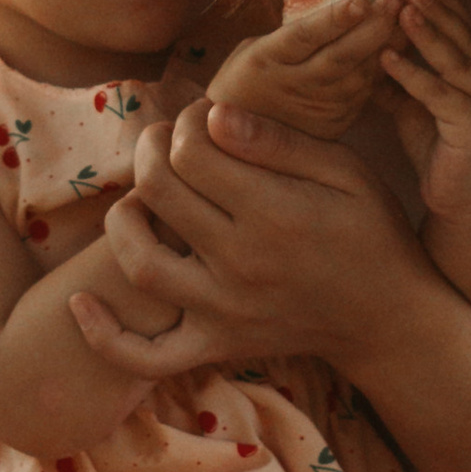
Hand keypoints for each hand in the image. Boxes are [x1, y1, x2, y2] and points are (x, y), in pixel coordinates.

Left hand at [68, 96, 429, 381]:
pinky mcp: (217, 345)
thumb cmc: (371, 232)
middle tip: (167, 140)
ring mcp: (223, 310)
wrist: (389, 318)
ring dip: (123, 219)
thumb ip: (278, 143)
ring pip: (141, 263)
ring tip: (139, 198)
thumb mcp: (345, 170)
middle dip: (152, 150)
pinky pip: (147, 355)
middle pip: (159, 192)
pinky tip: (81, 303)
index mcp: (273, 212)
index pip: (192, 151)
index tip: (204, 117)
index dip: (187, 122)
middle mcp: (240, 262)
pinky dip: (106, 336)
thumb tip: (212, 116)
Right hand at [206, 0, 401, 143]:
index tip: (360, 0)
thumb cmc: (245, 78)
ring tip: (405, 20)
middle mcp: (292, 86)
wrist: (233, 136)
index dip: (333, 20)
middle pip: (339, 59)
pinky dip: (379, 71)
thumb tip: (339, 11)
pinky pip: (361, 95)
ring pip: (357, 78)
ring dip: (383, 49)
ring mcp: (314, 109)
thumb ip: (292, 34)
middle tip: (395, 2)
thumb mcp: (254, 49)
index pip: (303, 38)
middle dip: (371, 29)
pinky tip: (395, 48)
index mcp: (265, 60)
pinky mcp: (332, 125)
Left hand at [382, 0, 470, 226]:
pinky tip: (387, 58)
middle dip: (437, 12)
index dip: (447, 8)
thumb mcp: (420, 107)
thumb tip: (372, 50)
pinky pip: (440, 94)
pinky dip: (412, 75)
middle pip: (467, 39)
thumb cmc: (443, 153)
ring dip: (428, 34)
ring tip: (401, 11)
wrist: (463, 204)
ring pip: (456, 61)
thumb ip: (405, 79)